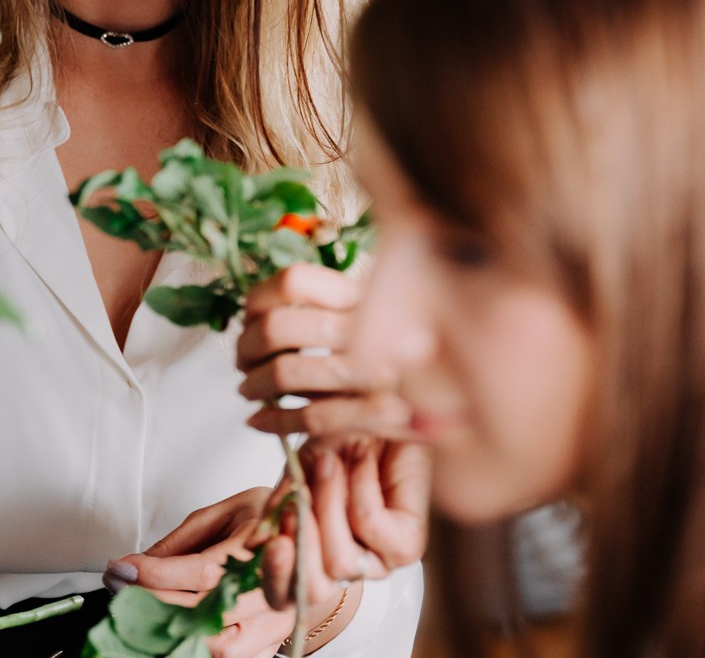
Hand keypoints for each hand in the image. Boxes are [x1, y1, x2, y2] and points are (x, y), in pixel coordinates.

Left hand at [104, 487, 354, 655]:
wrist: (314, 545)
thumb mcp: (225, 511)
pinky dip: (194, 650)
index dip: (157, 574)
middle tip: (120, 591)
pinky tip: (167, 637)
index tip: (122, 568)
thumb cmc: (266, 521)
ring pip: (219, 648)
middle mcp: (274, 589)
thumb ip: (184, 539)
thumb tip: (141, 562)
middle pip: (207, 614)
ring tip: (138, 619)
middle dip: (155, 606)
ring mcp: (275, 623)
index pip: (203, 571)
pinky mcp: (271, 645)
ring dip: (172, 636)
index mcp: (262, 544)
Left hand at [237, 265, 411, 440]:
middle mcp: (367, 325)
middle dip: (247, 347)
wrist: (460, 393)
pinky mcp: (378, 414)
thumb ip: (328, 303)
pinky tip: (259, 422)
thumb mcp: (375, 307)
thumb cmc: (405, 348)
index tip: (251, 318)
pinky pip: (308, 419)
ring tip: (249, 390)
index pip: (293, 281)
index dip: (258, 300)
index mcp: (362, 292)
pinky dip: (272, 422)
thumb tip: (260, 311)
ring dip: (254, 385)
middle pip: (279, 327)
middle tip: (243, 360)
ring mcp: (373, 370)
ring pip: (286, 373)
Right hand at [262, 441, 428, 600]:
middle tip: (297, 501)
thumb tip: (253, 544)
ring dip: (328, 503)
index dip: (275, 576)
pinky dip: (360, 487)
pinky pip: (370, 528)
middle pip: (313, 589)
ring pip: (340, 562)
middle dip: (301, 546)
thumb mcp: (298, 471)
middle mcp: (345, 565)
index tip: (271, 544)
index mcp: (313, 555)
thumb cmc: (340, 439)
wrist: (382, 407)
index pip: (285, 595)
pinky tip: (362, 459)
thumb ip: (277, 507)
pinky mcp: (407, 545)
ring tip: (330, 462)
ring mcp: (378, 560)